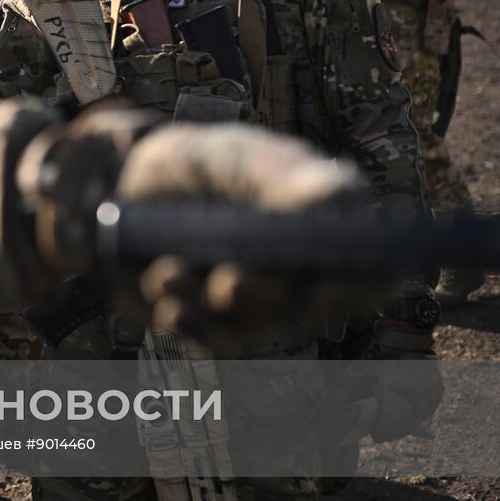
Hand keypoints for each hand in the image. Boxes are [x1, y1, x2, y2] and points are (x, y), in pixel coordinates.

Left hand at [101, 118, 367, 345]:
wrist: (130, 188)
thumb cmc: (197, 164)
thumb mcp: (232, 158)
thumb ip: (278, 176)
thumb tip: (335, 197)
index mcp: (323, 226)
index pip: (370, 274)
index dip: (356, 289)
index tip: (319, 291)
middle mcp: (299, 274)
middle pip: (303, 307)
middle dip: (262, 294)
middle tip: (228, 282)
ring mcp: (257, 303)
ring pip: (250, 326)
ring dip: (207, 303)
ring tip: (167, 273)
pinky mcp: (215, 323)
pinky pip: (212, 342)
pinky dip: (187, 323)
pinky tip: (165, 305)